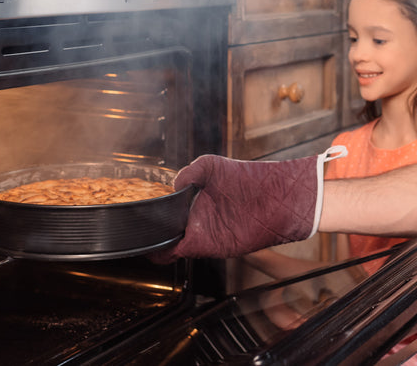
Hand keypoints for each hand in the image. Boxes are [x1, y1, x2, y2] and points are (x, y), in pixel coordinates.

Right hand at [149, 153, 319, 259]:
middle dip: (148, 232)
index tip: (138, 213)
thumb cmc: (250, 178)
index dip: (150, 216)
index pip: (166, 214)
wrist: (278, 196)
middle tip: (138, 226)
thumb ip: (191, 170)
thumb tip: (175, 185)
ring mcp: (203, 233)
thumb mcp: (214, 165)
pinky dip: (167, 251)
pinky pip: (184, 252)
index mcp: (194, 202)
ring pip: (169, 245)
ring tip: (145, 233)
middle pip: (164, 232)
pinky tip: (161, 242)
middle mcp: (196, 220)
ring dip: (155, 242)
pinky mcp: (212, 245)